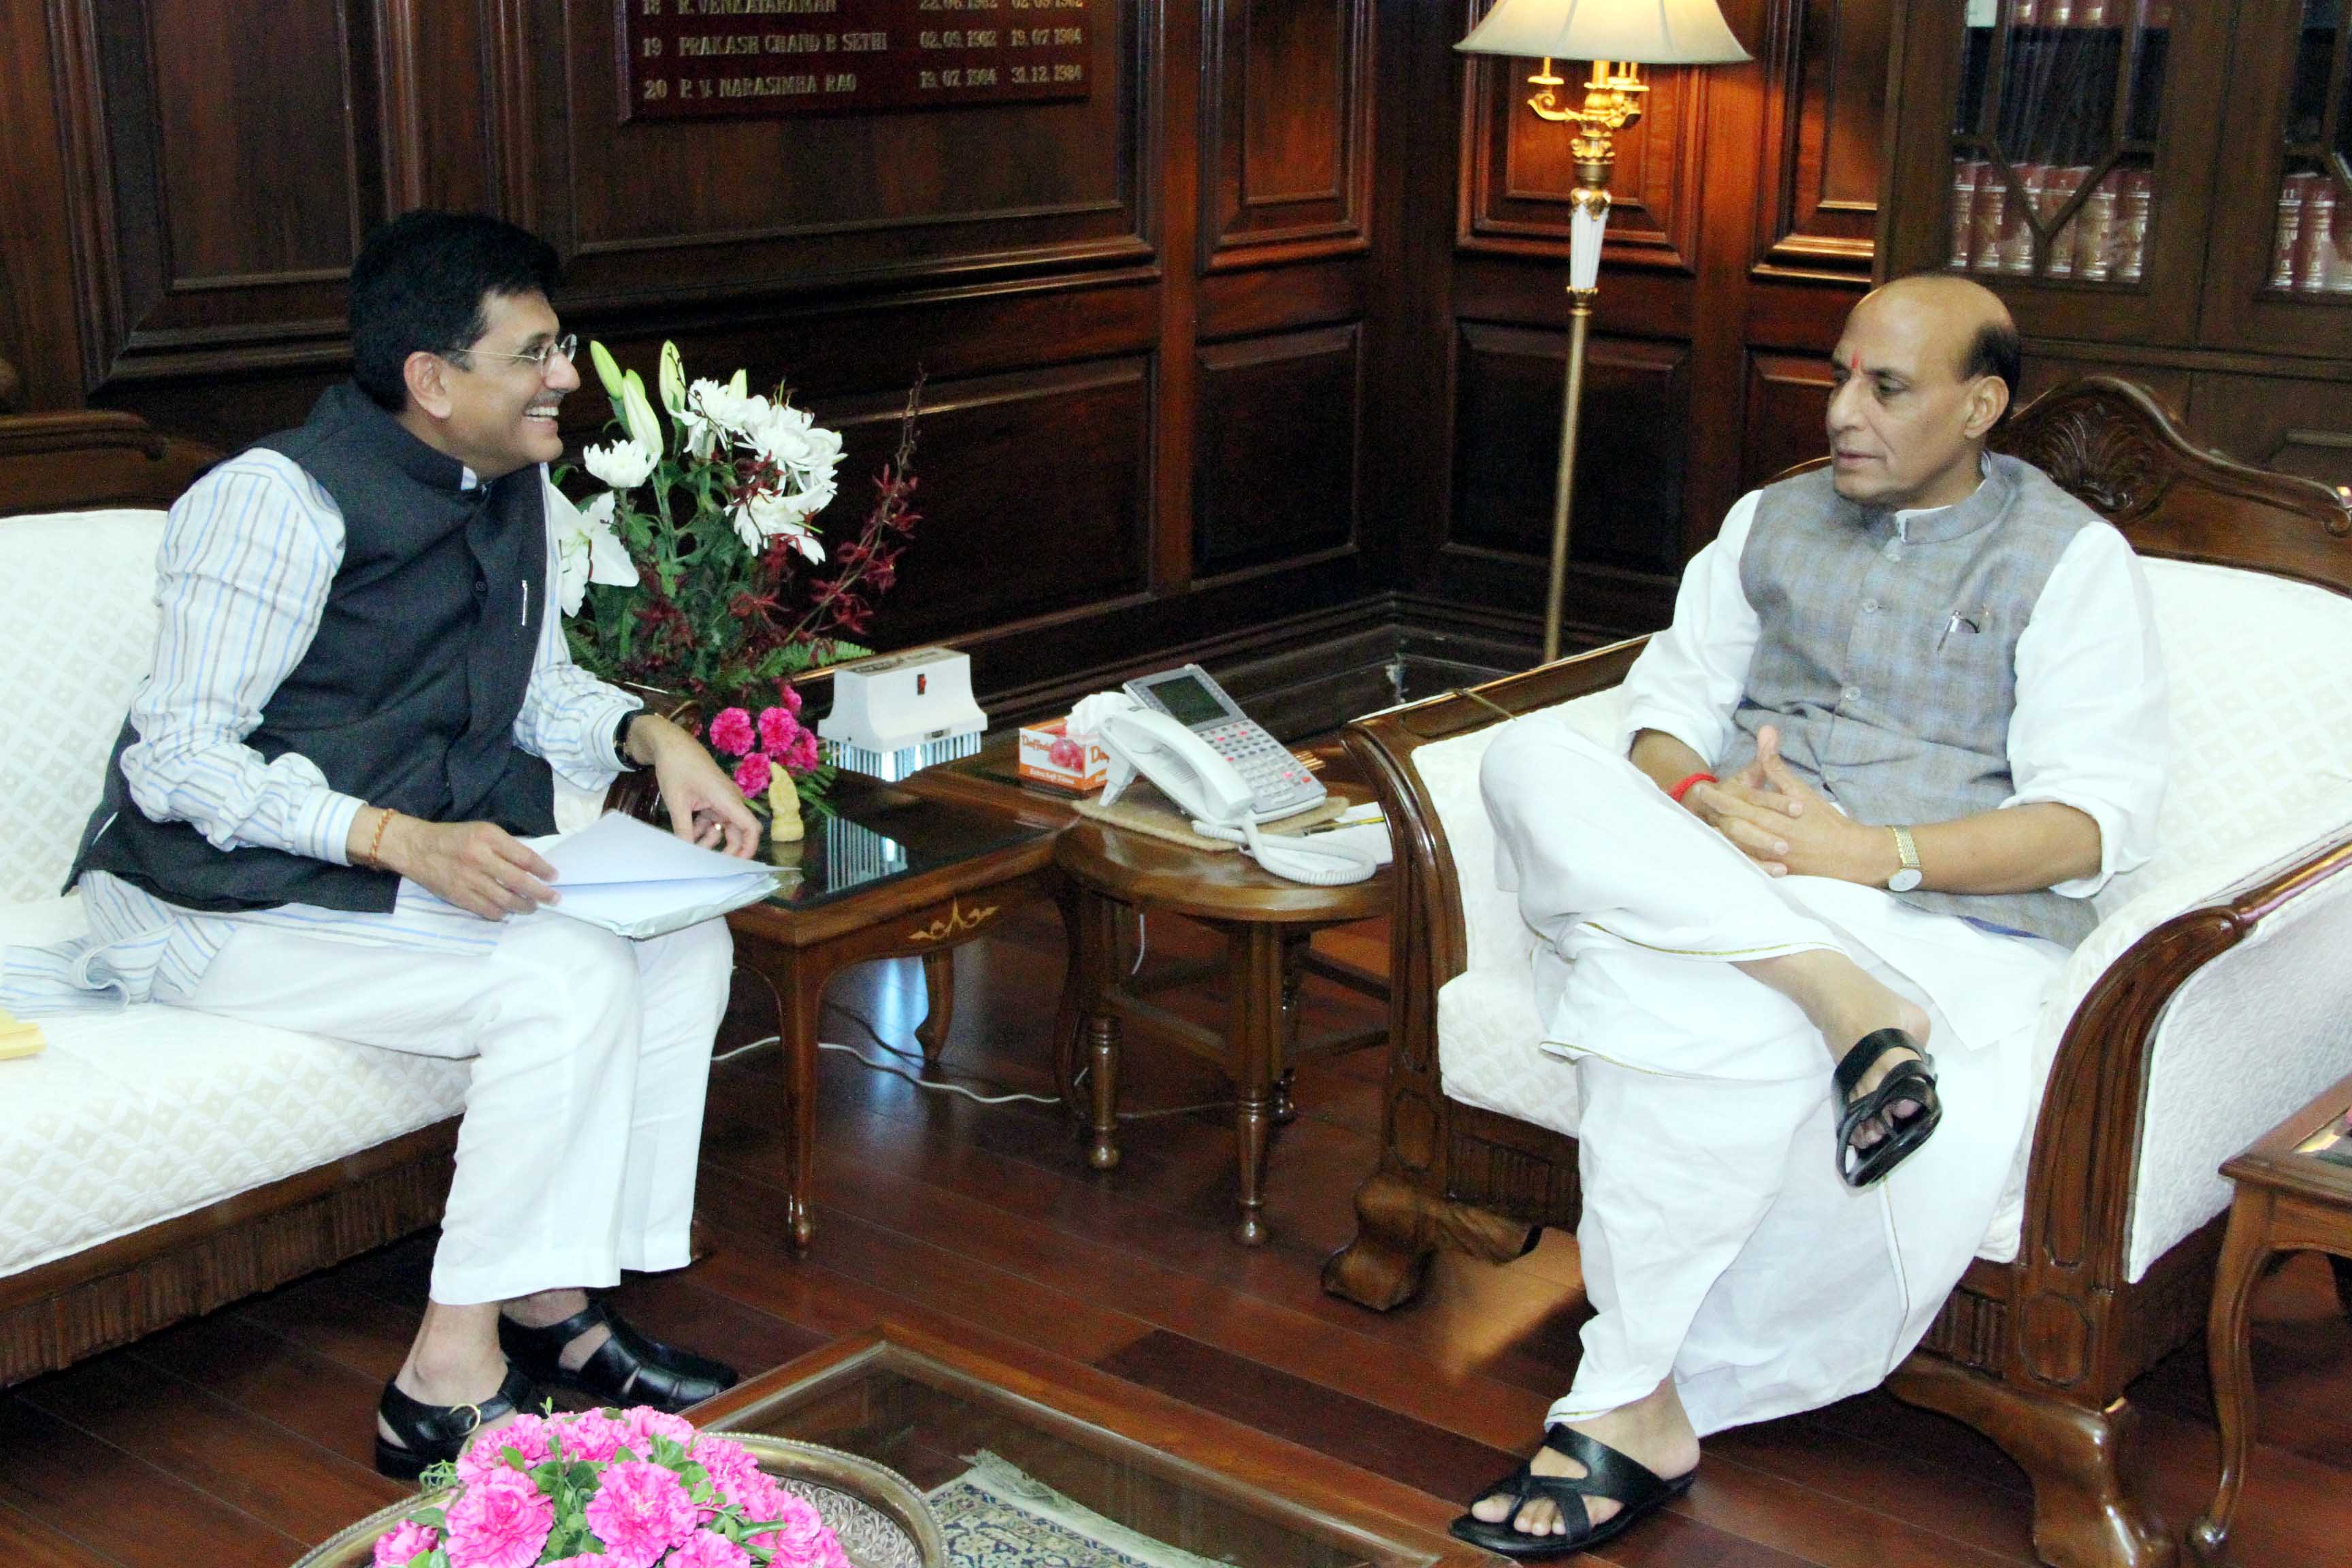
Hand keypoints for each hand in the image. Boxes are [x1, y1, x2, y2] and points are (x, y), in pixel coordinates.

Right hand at [372, 813, 560, 919]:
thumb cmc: (454, 837)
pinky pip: (487, 909)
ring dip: (524, 906)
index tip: (554, 876)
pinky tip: (508, 911)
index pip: (524, 857)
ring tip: (533, 907)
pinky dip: (501, 913)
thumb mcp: (482, 831)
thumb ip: (505, 846)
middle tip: (554, 898)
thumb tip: (531, 866)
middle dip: (541, 893)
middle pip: (519, 881)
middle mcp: (479, 858)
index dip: (542, 869)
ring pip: (505, 900)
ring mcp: (468, 879)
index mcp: (488, 837)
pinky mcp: (458, 896)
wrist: (416, 848)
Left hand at [630, 713, 762, 857]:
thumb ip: (684, 830)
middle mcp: (729, 800)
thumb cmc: (676, 767)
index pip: (750, 827)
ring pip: (722, 827)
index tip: (736, 866)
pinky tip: (686, 836)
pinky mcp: (712, 798)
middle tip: (709, 866)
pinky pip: (712, 819)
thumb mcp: (677, 802)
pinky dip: (701, 829)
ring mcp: (721, 799)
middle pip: (738, 831)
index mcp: (727, 799)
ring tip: (689, 850)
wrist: (669, 743)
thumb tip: (685, 853)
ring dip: (709, 840)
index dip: (748, 848)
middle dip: (726, 850)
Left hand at [1690, 726, 1890, 883]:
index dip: (1720, 797)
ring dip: (1722, 835)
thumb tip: (1766, 732)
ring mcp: (1773, 855)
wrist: (1850, 853)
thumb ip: (1777, 765)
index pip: (1742, 804)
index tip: (1703, 789)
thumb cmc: (1825, 820)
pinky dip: (1737, 858)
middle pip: (1737, 824)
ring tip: (1705, 825)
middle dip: (1716, 814)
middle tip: (1698, 803)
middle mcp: (1773, 836)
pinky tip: (1724, 852)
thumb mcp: (1800, 791)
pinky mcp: (1777, 870)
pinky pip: (1752, 865)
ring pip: (1741, 845)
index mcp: (1779, 815)